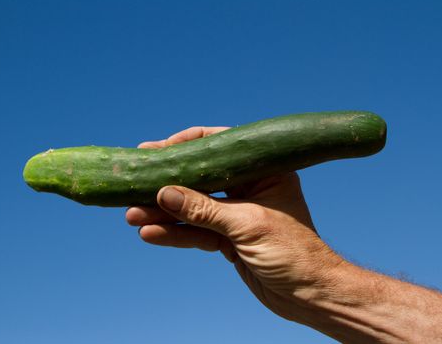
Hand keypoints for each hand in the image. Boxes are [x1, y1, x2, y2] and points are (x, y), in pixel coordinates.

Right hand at [125, 126, 343, 321]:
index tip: (156, 149)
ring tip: (130, 214)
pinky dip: (175, 234)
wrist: (310, 296)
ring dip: (163, 213)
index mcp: (264, 170)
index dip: (186, 145)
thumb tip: (163, 194)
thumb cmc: (293, 252)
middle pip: (200, 179)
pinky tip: (149, 233)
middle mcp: (249, 187)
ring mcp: (236, 214)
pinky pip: (196, 232)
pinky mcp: (227, 238)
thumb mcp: (246, 225)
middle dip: (166, 184)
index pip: (220, 146)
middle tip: (134, 182)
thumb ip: (203, 209)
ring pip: (193, 209)